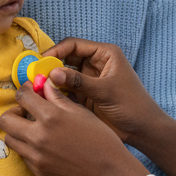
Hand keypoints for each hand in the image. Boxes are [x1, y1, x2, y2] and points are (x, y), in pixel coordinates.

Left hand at [0, 80, 148, 175]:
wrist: (110, 175)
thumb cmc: (102, 140)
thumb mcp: (82, 113)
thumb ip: (59, 99)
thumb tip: (44, 85)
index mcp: (51, 117)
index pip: (22, 97)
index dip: (24, 90)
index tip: (30, 91)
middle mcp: (39, 137)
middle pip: (5, 120)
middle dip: (13, 112)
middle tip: (26, 112)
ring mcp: (36, 157)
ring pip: (10, 139)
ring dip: (18, 131)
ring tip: (34, 130)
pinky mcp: (38, 172)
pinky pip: (23, 155)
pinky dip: (28, 148)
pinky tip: (45, 146)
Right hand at [47, 39, 163, 142]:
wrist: (142, 130)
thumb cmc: (132, 105)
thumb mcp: (105, 91)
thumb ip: (79, 82)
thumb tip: (52, 73)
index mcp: (104, 54)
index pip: (74, 45)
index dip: (56, 51)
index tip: (41, 61)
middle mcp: (95, 64)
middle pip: (66, 59)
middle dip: (50, 66)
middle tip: (33, 75)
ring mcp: (88, 80)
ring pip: (63, 75)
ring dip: (51, 80)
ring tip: (36, 88)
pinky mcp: (84, 95)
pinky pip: (66, 90)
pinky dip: (55, 93)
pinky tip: (45, 99)